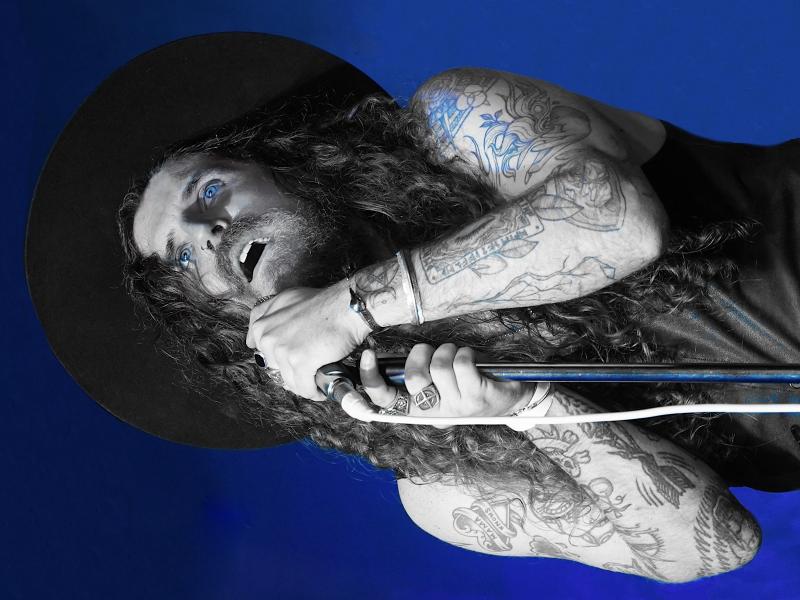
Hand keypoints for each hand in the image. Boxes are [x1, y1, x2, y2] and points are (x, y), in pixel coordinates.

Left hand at [246, 280, 370, 399]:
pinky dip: (314, 392)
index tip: (293, 359)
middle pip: (276, 369)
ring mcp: (282, 350)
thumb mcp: (287, 300)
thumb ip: (268, 316)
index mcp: (262, 324)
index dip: (280, 359)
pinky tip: (322, 390)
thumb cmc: (324, 303)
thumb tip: (253, 340)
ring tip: (318, 381)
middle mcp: (268, 337)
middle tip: (309, 368)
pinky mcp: (299, 362)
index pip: (262, 354)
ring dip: (304, 385)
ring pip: (290, 381)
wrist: (347, 307)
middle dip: (292, 371)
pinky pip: (304, 387)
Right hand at [359, 343, 536, 424]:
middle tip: (436, 354)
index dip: (371, 380)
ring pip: (438, 366)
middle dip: (422, 354)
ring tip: (460, 357)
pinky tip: (474, 361)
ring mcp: (458, 407)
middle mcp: (437, 414)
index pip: (386, 402)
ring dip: (448, 351)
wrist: (515, 399)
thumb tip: (394, 359)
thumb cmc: (473, 384)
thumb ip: (419, 375)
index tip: (367, 356)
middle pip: (413, 376)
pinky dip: (466, 353)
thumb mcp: (443, 386)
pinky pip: (460, 363)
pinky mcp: (477, 396)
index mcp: (422, 411)